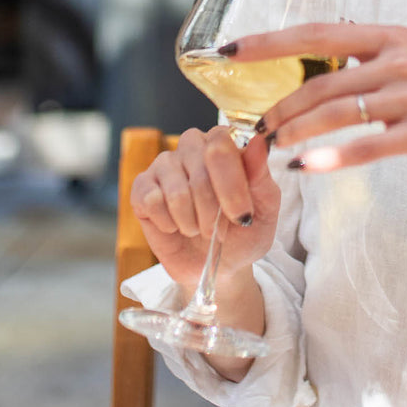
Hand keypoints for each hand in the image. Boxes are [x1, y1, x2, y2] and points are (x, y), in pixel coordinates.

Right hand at [129, 126, 280, 289]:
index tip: (241, 215)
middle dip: (213, 208)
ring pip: (177, 189)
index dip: (231, 182)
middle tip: (219, 231)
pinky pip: (151, 201)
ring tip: (199, 229)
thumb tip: (257, 142)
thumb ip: (260, 174)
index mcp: (226, 142)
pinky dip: (169, 223)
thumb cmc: (245, 231)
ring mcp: (165, 164)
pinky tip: (176, 227)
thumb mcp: (264, 207)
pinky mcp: (142, 188)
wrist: (219, 264)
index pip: (222, 141)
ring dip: (192, 220)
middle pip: (200, 164)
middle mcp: (194, 145)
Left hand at [224, 23, 406, 172]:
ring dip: (297, 131)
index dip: (271, 41)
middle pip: (322, 81)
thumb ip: (382, 60)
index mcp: (397, 36)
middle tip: (256, 128)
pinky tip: (307, 169)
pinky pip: (369, 146)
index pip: (320, 32)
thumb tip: (336, 69)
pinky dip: (333, 157)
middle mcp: (402, 59)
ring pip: (338, 113)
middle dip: (280, 106)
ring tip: (274, 148)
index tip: (231, 50)